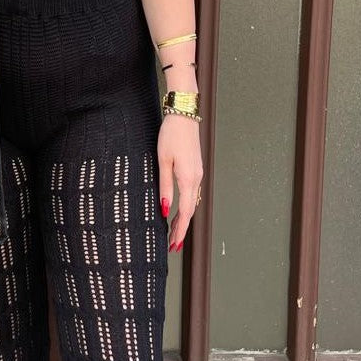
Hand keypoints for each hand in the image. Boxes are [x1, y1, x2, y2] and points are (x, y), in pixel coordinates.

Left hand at [158, 112, 203, 250]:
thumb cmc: (172, 135)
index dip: (180, 231)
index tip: (174, 245)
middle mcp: (196, 179)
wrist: (184, 115)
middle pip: (190, 211)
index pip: (185, 212)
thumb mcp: (163, 161)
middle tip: (172, 245)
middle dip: (181, 229)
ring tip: (173, 233)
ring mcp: (197, 174)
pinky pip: (191, 194)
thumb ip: (164, 186)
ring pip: (191, 203)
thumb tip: (163, 209)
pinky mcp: (195, 169)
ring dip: (182, 219)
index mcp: (188, 179)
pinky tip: (178, 211)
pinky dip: (185, 206)